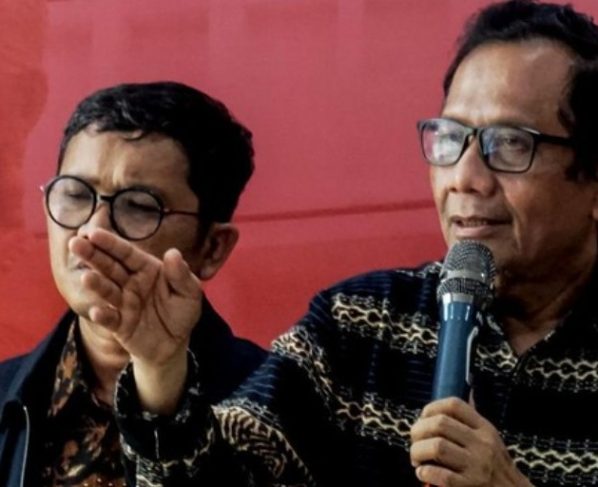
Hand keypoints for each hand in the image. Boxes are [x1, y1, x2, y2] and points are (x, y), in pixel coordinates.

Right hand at [70, 228, 201, 412]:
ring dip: (96, 284)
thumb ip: (182, 275)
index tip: (94, 233)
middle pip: (110, 266)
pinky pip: (110, 319)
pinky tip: (97, 311)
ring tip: (86, 277)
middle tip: (75, 243)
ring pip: (107, 290)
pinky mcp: (119, 325)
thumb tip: (173, 253)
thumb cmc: (182, 311)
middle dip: (93, 255)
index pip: (127, 253)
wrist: (175, 344)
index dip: (111, 243)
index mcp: (147, 268)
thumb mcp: (190, 293)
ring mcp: (123, 303)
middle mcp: (131, 283)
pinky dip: (103, 315)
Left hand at [410, 397, 532, 486]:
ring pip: (437, 447)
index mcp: (485, 428)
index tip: (423, 419)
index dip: (431, 408)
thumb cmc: (496, 467)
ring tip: (416, 458)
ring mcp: (477, 465)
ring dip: (418, 451)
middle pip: (440, 424)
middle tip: (414, 441)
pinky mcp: (471, 486)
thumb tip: (460, 396)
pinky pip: (440, 474)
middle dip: (418, 431)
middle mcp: (482, 444)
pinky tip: (423, 473)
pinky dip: (425, 472)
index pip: (454, 405)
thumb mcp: (490, 438)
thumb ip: (471, 421)